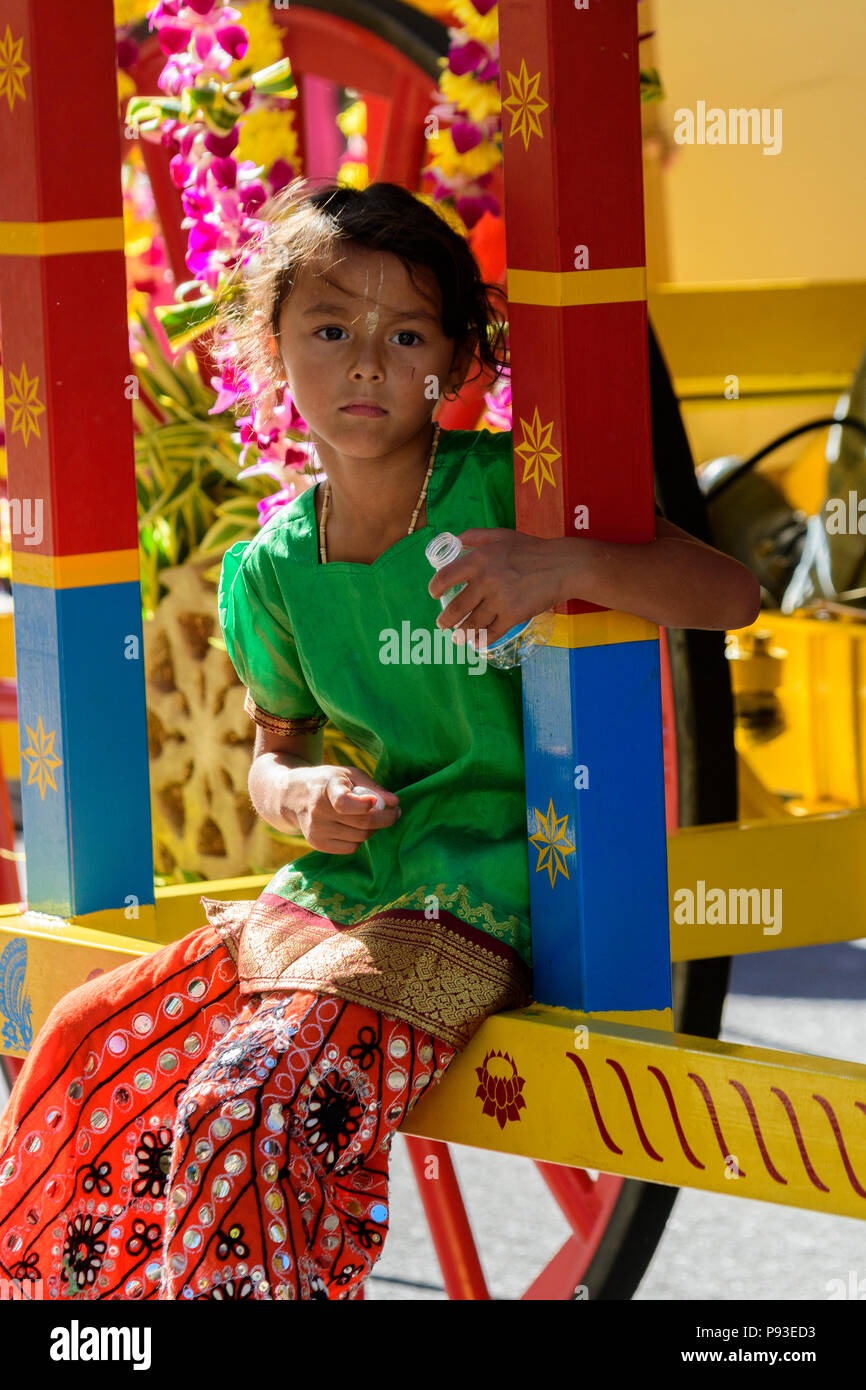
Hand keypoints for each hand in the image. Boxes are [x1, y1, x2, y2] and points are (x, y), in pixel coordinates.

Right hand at [289, 766, 400, 854]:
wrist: (293, 795)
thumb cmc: (328, 782)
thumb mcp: (349, 774)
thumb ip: (373, 787)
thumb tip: (395, 802)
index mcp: (326, 788)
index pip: (344, 803)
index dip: (363, 805)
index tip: (376, 802)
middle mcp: (318, 811)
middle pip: (361, 823)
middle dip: (385, 819)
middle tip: (394, 812)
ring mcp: (316, 830)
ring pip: (359, 837)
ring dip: (373, 829)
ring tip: (373, 817)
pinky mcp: (317, 844)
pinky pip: (350, 848)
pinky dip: (359, 839)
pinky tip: (356, 827)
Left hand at [427, 528, 560, 648]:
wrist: (561, 566)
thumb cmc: (530, 549)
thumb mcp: (501, 535)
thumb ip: (475, 536)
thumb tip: (455, 540)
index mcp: (478, 560)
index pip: (445, 577)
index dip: (435, 588)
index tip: (434, 594)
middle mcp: (485, 581)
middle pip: (456, 608)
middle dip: (445, 620)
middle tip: (442, 624)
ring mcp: (499, 600)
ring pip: (472, 623)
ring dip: (461, 633)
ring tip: (456, 637)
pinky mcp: (513, 616)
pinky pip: (492, 633)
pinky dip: (481, 641)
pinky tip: (476, 644)